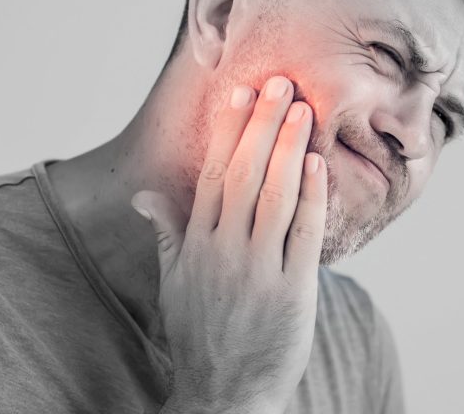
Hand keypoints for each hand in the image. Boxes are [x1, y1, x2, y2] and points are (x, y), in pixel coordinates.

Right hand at [131, 76, 326, 413]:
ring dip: (289, 148)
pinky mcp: (291, 291)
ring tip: (302, 107)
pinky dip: (312, 196)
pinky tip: (318, 163)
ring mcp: (257, 271)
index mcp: (196, 245)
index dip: (229, 131)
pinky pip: (303, 234)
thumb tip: (145, 197)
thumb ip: (166, 235)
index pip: (214, 174)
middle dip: (262, 124)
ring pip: (274, 196)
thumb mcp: (173, 283)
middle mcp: (223, 251)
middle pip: (245, 174)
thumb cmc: (201, 331)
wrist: (224, 393)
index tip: (240, 93)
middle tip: (279, 82)